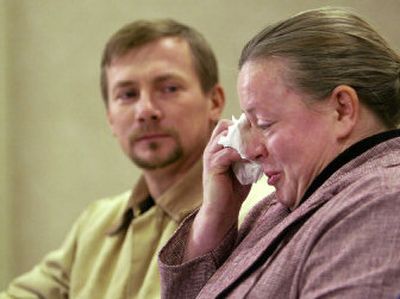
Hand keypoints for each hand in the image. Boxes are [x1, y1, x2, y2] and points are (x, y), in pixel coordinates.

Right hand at [184, 120, 251, 260]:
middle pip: (225, 125)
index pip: (227, 125)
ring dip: (243, 141)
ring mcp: (210, 156)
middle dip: (242, 130)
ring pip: (226, 136)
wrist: (221, 212)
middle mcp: (211, 149)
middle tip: (258, 140)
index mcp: (217, 147)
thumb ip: (249, 155)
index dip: (242, 126)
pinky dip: (241, 155)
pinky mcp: (212, 167)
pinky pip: (227, 153)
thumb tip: (265, 143)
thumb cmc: (233, 190)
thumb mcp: (244, 168)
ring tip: (257, 151)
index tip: (258, 134)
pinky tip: (251, 161)